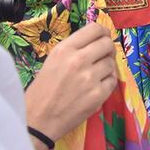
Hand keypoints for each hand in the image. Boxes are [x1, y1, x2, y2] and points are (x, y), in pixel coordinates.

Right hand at [24, 24, 118, 143]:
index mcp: (65, 49)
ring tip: (95, 75)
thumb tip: (96, 41)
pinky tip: (97, 87)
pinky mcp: (98, 94)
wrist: (37, 121)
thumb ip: (74, 49)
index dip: (103, 32)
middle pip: (107, 43)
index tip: (104, 37)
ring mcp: (90, 78)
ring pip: (111, 63)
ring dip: (107, 67)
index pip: (94, 29)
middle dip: (108, 48)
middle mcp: (79, 60)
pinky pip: (112, 80)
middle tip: (103, 55)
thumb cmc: (41, 91)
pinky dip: (107, 82)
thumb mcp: (52, 61)